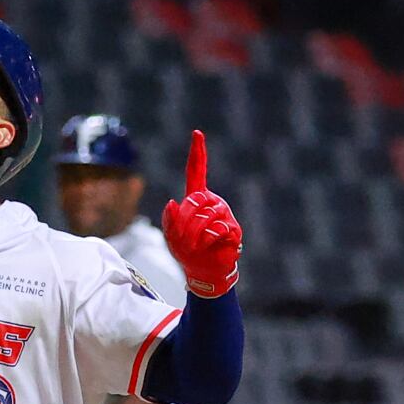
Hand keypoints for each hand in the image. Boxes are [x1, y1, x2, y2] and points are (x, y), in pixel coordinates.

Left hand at [161, 130, 242, 296]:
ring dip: (194, 234)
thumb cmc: (186, 251)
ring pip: (206, 216)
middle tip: (184, 238)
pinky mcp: (233, 229)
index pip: (197, 171)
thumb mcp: (171, 236)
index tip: (197, 134)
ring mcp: (224, 214)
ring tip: (195, 245)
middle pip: (195, 200)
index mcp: (197, 199)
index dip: (197, 153)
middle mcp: (212, 202)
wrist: (203, 270)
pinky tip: (208, 246)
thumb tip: (173, 202)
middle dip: (185, 221)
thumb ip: (169, 219)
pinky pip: (217, 229)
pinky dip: (207, 240)